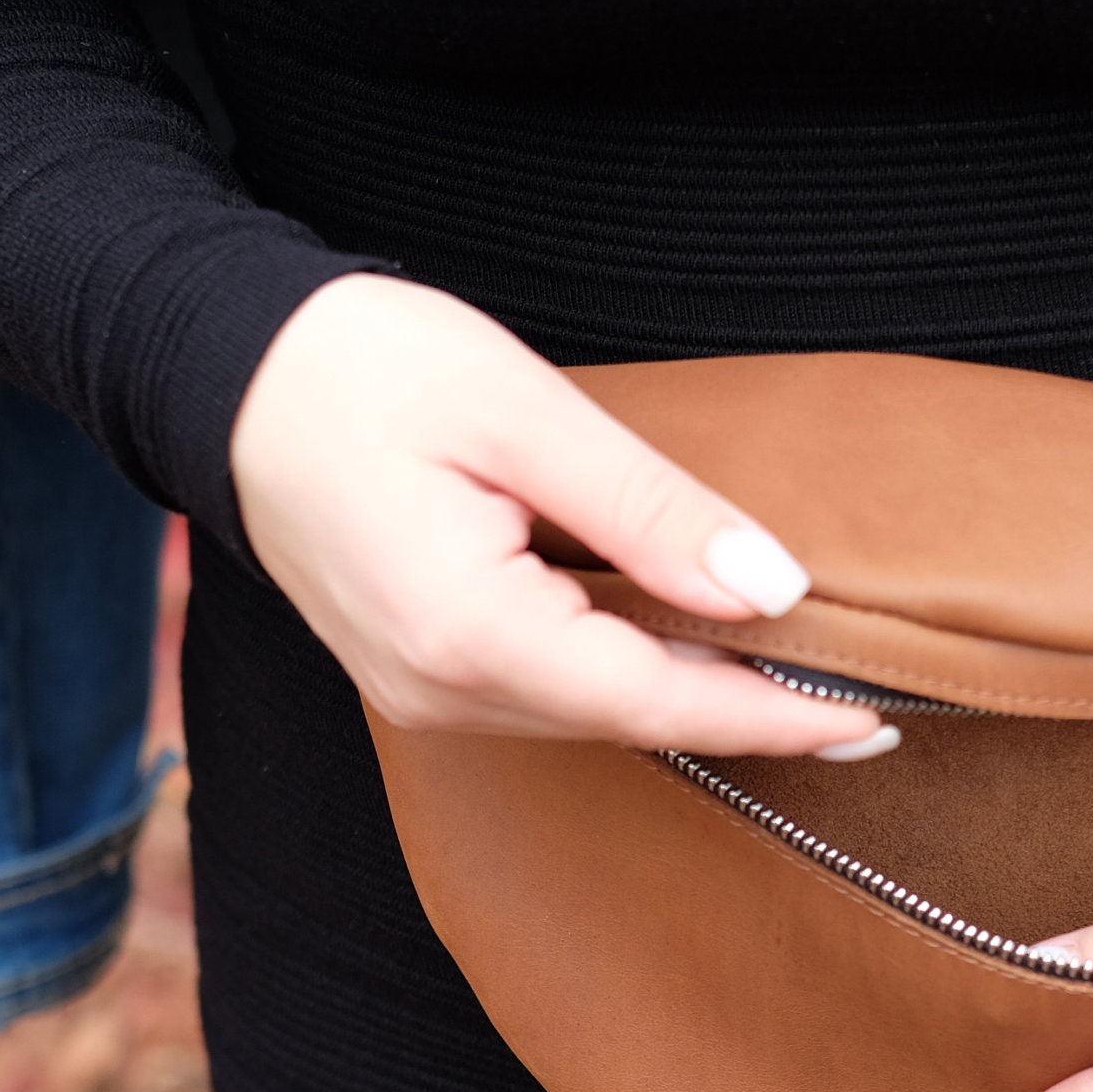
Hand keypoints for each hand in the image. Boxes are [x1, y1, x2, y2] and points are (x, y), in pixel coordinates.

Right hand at [228, 273, 892, 757]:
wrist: (221, 372)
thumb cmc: (358, 369)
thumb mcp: (523, 413)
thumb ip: (649, 509)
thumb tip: (771, 588)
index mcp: (465, 630)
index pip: (656, 699)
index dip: (772, 717)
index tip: (870, 722)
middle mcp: (439, 690)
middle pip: (630, 721)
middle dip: (749, 720)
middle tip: (870, 712)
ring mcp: (422, 694)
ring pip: (593, 716)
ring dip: (694, 702)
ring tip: (806, 689)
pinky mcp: (419, 674)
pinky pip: (551, 697)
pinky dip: (632, 680)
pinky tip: (695, 658)